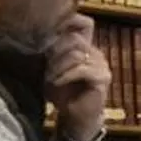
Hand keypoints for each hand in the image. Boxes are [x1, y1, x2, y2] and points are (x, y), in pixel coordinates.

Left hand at [44, 14, 109, 140]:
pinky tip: (57, 82)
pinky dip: (65, 75)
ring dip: (57, 66)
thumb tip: (38, 32)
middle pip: (74, 39)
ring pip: (76, 54)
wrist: (77, 117)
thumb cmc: (64, 92)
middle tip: (45, 65)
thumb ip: (52, 50)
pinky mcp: (103, 78)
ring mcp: (102, 65)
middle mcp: (97, 53)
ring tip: (49, 77)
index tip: (48, 35)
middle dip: (55, 51)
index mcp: (87, 47)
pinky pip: (81, 69)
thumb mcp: (52, 67)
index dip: (68, 23)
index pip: (84, 24)